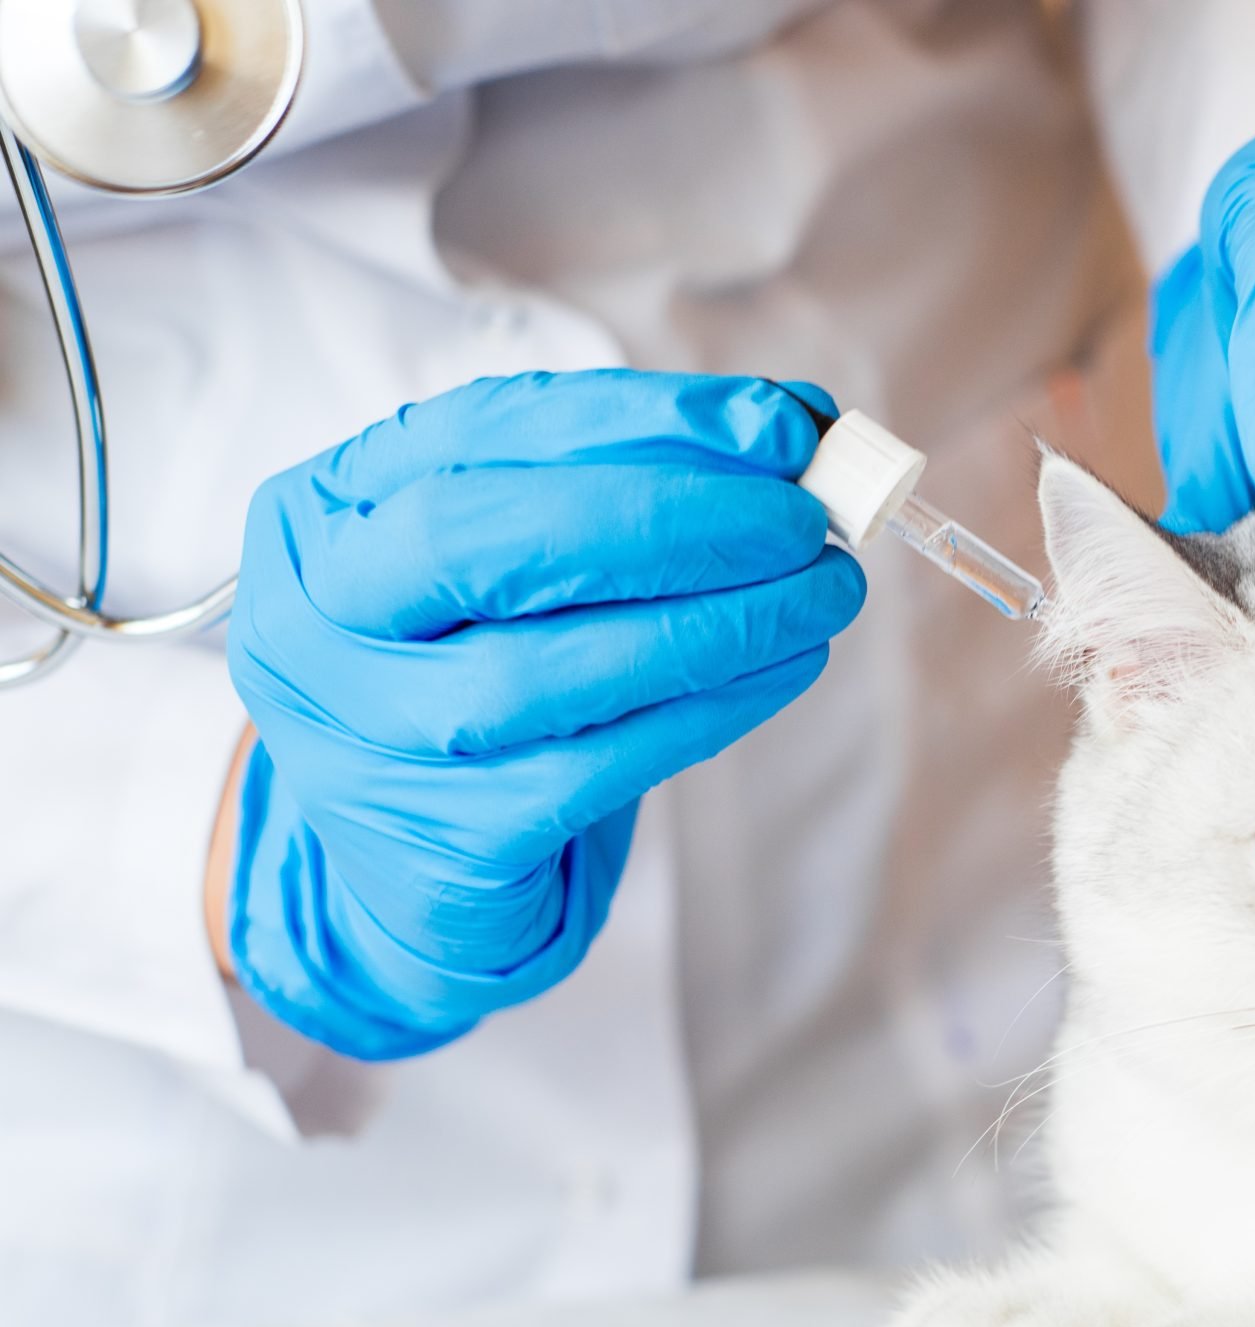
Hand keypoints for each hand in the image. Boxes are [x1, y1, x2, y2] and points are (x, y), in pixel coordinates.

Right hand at [222, 369, 861, 1059]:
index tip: (778, 425)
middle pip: (485, 539)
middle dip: (671, 517)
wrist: (418, 863)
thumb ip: (627, 478)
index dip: (641, 419)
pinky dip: (713, 706)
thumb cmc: (480, 670)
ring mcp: (367, 740)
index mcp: (318, 515)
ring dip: (717, 620)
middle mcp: (315, 622)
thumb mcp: (516, 560)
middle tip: (805, 518)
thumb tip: (792, 428)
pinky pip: (601, 762)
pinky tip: (785, 666)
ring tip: (824, 591)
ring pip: (551, 666)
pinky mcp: (448, 839)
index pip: (480, 430)